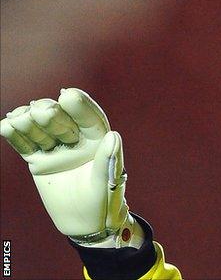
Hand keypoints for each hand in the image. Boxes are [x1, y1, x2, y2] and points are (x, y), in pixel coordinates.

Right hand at [1, 88, 132, 243]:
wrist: (84, 221)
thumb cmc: (104, 200)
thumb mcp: (108, 181)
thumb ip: (109, 159)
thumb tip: (114, 136)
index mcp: (98, 140)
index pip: (89, 118)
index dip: (80, 106)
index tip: (69, 94)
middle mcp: (76, 140)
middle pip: (61, 120)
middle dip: (50, 113)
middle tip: (41, 110)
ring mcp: (56, 149)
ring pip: (40, 130)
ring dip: (29, 121)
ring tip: (19, 117)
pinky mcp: (39, 161)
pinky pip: (25, 145)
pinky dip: (15, 136)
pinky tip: (7, 126)